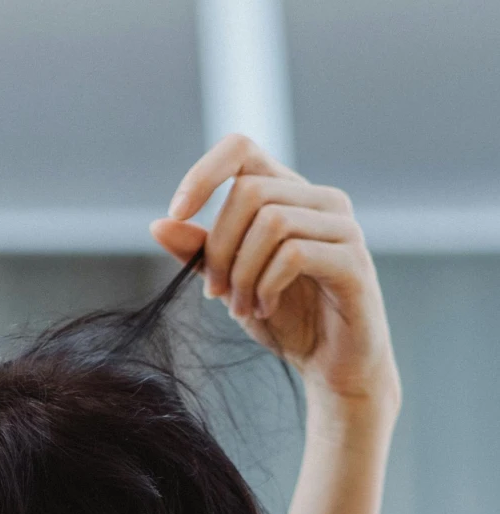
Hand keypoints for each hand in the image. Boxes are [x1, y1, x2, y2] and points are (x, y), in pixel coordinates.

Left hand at [152, 135, 400, 432]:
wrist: (332, 366)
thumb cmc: (285, 318)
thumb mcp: (230, 284)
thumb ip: (200, 253)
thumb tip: (159, 225)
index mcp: (288, 193)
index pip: (241, 148)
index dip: (203, 173)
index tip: (177, 212)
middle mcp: (320, 199)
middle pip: (248, 193)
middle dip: (219, 247)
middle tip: (216, 292)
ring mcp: (342, 226)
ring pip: (272, 222)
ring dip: (242, 273)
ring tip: (243, 307)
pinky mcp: (354, 260)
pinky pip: (295, 254)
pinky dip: (267, 285)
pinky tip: (265, 309)